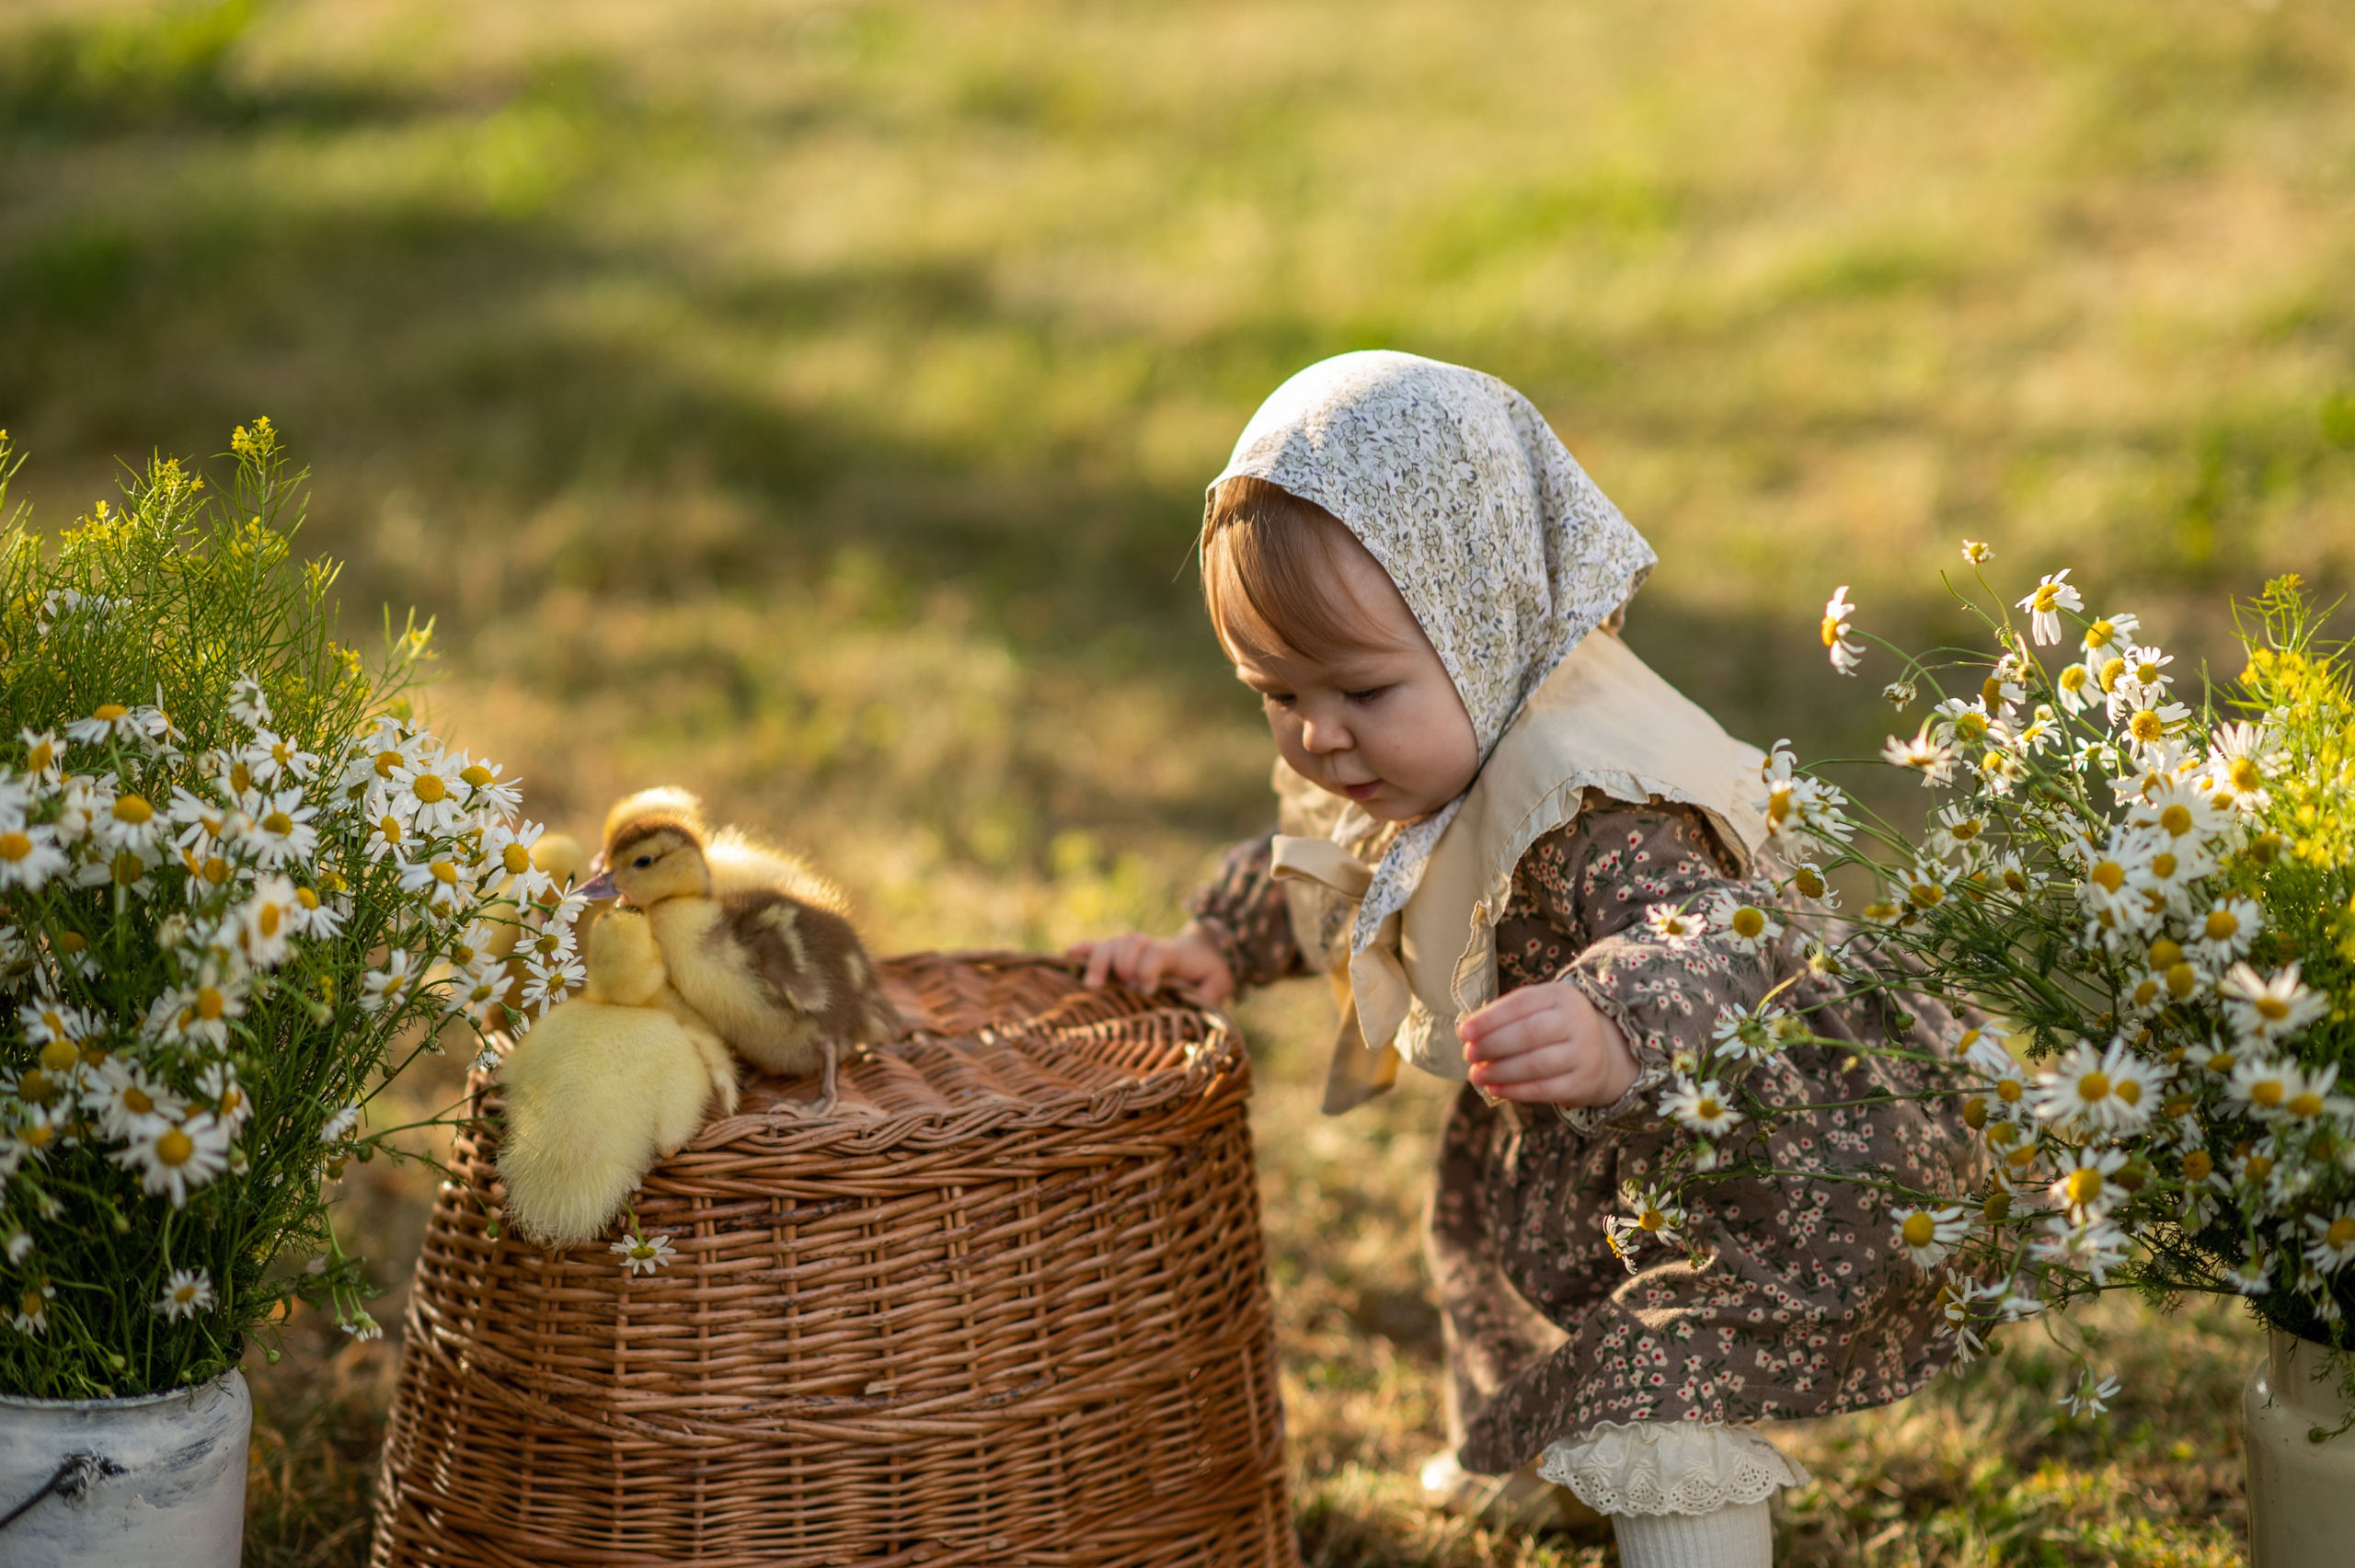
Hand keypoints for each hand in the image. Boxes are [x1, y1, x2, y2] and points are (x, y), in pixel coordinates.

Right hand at [1066, 922, 1235, 1004]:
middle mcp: (1149, 948)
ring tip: (1094, 985)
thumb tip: (1194, 1012)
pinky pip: (1098, 948)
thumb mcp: (1218, 984)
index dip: (1148, 969)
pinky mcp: (1121, 956)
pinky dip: (1084, 950)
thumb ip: (1209, 995)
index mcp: (1174, 955)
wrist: (1206, 953)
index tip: (1149, 989)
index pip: (1155, 954)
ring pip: (1112, 944)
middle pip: (1128, 944)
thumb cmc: (1210, 975)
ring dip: (1101, 961)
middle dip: (1122, 962)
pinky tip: (1067, 955)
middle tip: (1126, 984)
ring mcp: (1133, 951)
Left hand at [1458, 982, 1636, 1105]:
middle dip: (1492, 1045)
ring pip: (1535, 1064)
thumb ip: (1505, 1017)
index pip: (1521, 1004)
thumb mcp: (1539, 1010)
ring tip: (1476, 1075)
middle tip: (1468, 1055)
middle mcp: (1577, 1021)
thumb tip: (1467, 1034)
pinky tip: (1494, 1089)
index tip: (1464, 1032)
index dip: (1490, 1019)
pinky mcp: (1583, 1083)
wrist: (1603, 1053)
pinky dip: (1515, 1091)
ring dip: (1500, 1071)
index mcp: (1561, 996)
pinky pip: (1544, 1089)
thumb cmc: (1554, 1028)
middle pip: (1529, 1033)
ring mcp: (1584, 1053)